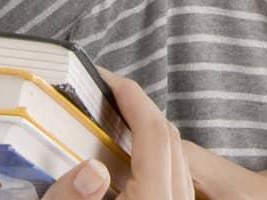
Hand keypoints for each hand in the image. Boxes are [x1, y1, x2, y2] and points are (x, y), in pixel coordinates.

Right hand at [41, 66, 266, 199]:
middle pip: (164, 137)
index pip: (151, 131)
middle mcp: (176, 195)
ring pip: (171, 152)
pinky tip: (129, 160)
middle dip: (134, 107)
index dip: (129, 97)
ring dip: (144, 129)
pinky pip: (171, 168)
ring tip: (112, 118)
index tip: (106, 78)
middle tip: (102, 93)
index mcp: (155, 197)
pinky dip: (151, 151)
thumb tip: (90, 170)